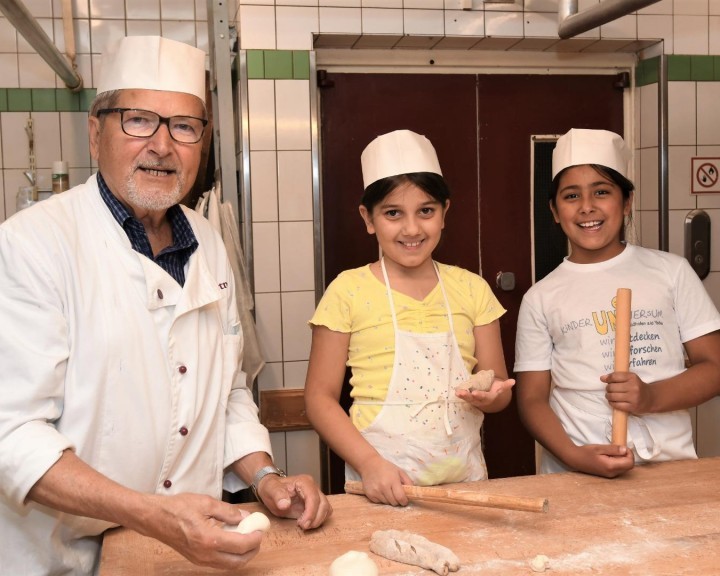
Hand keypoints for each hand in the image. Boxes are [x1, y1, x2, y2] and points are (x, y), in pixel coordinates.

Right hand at [138, 493, 262, 569]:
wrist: (156, 518)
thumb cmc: (178, 508)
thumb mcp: (207, 503)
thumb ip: (228, 512)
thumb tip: (245, 518)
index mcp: (210, 539)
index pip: (241, 545)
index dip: (255, 538)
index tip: (261, 529)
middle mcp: (206, 554)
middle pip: (238, 561)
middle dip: (252, 550)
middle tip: (257, 536)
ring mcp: (200, 560)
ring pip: (229, 565)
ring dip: (242, 555)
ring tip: (247, 538)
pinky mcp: (196, 560)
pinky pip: (219, 563)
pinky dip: (231, 556)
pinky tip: (232, 541)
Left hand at [255, 473, 331, 529]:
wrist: (272, 489)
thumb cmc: (272, 488)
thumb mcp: (270, 489)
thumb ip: (278, 495)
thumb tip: (285, 505)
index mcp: (304, 482)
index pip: (313, 497)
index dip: (311, 512)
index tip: (303, 524)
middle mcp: (313, 487)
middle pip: (323, 503)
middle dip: (315, 518)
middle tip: (303, 527)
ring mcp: (316, 495)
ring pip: (326, 508)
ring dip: (318, 520)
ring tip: (304, 525)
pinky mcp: (316, 504)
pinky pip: (324, 512)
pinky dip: (319, 520)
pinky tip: (307, 523)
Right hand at [356, 454, 413, 506]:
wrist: (369, 464)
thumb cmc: (386, 467)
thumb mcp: (400, 471)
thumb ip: (408, 482)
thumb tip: (412, 493)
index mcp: (392, 480)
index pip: (400, 497)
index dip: (404, 501)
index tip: (405, 500)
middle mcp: (383, 487)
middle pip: (394, 502)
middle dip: (397, 500)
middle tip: (396, 494)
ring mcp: (375, 491)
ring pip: (387, 503)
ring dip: (389, 500)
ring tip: (388, 491)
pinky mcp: (369, 494)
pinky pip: (379, 502)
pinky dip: (382, 499)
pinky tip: (381, 491)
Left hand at [455, 377, 515, 409]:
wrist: (490, 398)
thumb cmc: (495, 390)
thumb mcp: (501, 388)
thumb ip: (505, 385)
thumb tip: (513, 381)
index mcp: (489, 398)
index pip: (484, 397)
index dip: (480, 395)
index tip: (475, 393)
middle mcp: (480, 401)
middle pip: (473, 400)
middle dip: (468, 396)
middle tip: (462, 393)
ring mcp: (474, 401)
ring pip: (468, 400)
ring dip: (462, 396)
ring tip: (457, 392)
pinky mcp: (469, 399)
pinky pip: (464, 398)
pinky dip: (459, 395)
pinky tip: (455, 391)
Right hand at [566, 444, 634, 478]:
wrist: (575, 459)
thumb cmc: (586, 452)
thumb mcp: (599, 448)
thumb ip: (613, 449)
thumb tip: (626, 449)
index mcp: (610, 466)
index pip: (630, 463)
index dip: (630, 454)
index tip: (622, 447)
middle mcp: (612, 473)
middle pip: (628, 466)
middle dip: (627, 456)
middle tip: (617, 448)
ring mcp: (610, 475)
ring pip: (625, 468)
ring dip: (622, 459)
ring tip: (611, 452)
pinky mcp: (608, 474)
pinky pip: (619, 469)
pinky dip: (618, 462)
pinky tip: (609, 457)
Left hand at [601, 371, 650, 413]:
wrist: (650, 398)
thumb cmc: (637, 387)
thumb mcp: (630, 378)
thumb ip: (616, 376)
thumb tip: (602, 378)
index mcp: (632, 378)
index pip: (614, 376)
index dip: (607, 378)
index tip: (604, 380)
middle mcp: (633, 387)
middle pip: (612, 387)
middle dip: (608, 388)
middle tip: (609, 389)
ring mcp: (633, 398)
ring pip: (612, 396)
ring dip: (608, 396)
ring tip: (610, 395)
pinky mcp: (632, 407)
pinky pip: (616, 405)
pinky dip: (612, 403)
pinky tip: (613, 401)